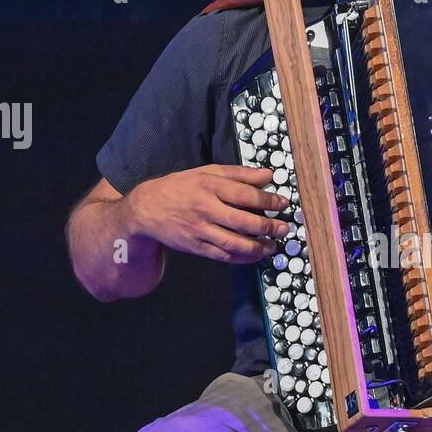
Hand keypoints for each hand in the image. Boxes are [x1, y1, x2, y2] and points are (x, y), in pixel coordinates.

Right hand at [127, 165, 290, 263]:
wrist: (147, 209)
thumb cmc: (181, 187)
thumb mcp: (206, 172)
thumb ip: (239, 173)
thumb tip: (268, 175)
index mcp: (209, 186)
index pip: (245, 194)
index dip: (268, 200)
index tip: (283, 203)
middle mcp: (205, 208)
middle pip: (243, 221)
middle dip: (268, 227)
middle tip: (284, 228)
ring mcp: (200, 230)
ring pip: (234, 243)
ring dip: (258, 247)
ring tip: (273, 245)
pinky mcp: (196, 246)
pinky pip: (223, 256)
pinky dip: (242, 258)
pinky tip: (255, 255)